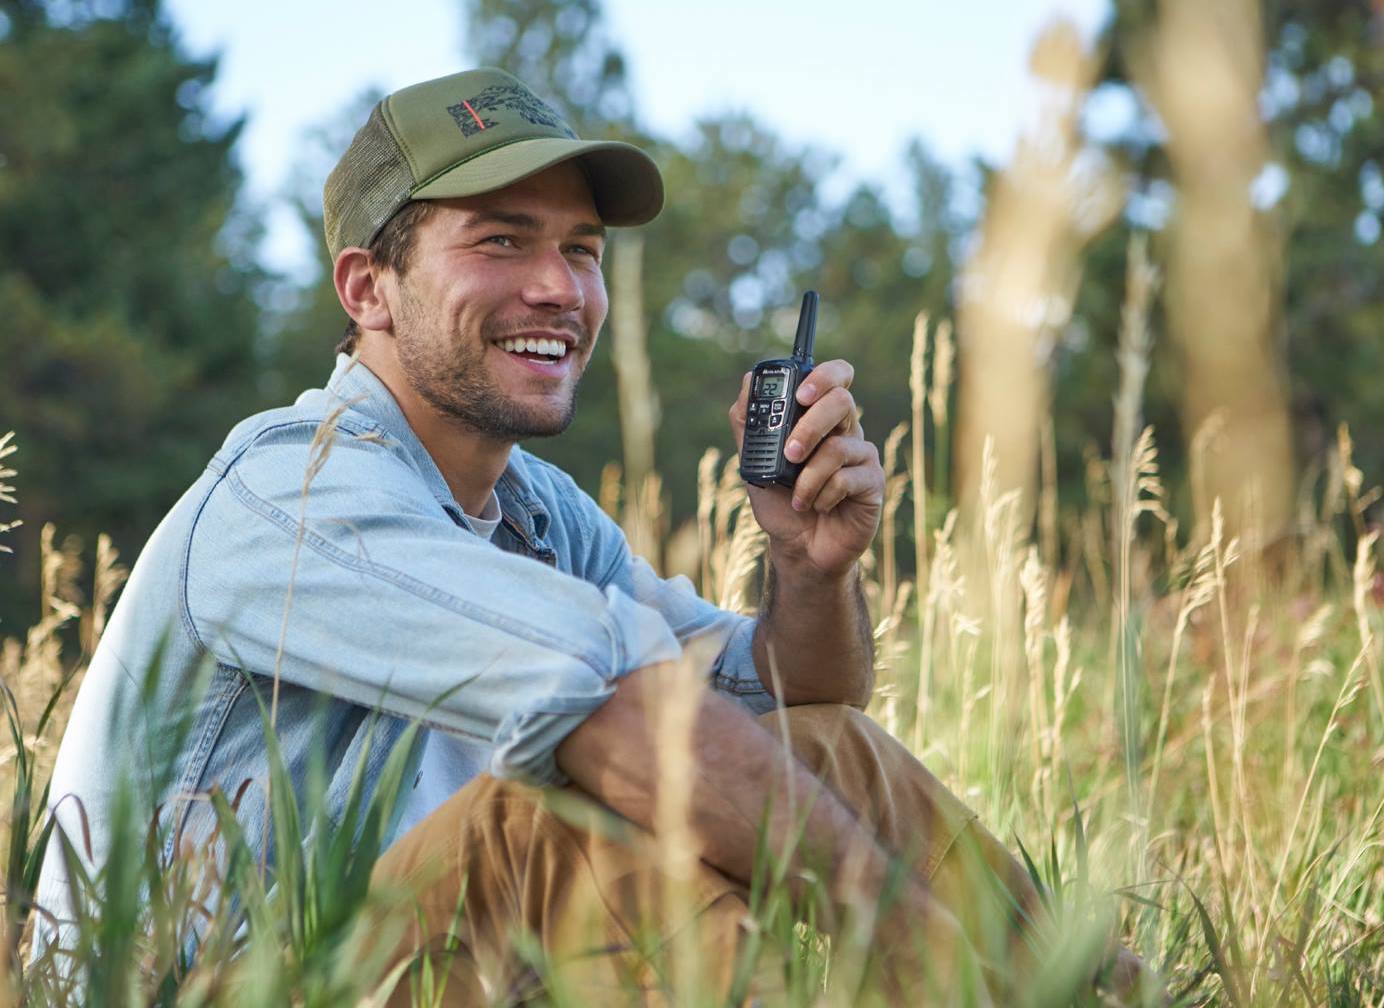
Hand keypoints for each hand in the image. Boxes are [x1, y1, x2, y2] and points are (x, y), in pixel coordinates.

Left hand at [729, 360, 883, 576]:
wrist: (798, 548)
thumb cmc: (780, 502)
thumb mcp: (755, 461)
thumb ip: (748, 423)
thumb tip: (747, 380)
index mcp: (821, 418)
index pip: (836, 377)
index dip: (824, 376)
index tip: (800, 393)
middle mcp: (846, 431)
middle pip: (842, 401)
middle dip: (810, 425)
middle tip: (789, 453)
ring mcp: (861, 456)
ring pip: (839, 446)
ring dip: (808, 476)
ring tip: (796, 497)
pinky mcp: (872, 483)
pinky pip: (847, 478)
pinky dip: (822, 495)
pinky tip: (816, 507)